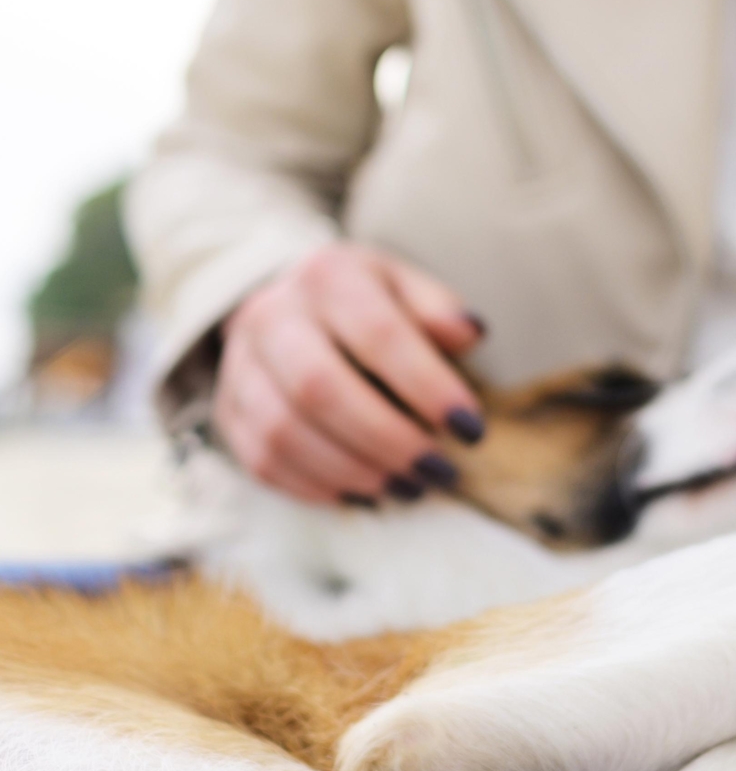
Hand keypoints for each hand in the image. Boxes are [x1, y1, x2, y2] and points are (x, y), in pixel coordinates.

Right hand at [214, 243, 487, 504]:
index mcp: (327, 277)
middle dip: (387, 440)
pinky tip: (364, 493)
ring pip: (284, 432)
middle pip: (319, 388)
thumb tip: (469, 334)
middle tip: (439, 470)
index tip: (471, 428)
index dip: (427, 387)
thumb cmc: (368, 305)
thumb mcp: (408, 289)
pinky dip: (318, 487)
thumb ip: (440, 310)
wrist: (292, 307)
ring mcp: (241, 365)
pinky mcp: (229, 411)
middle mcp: (272, 316)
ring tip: (408, 487)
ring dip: (354, 471)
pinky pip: (263, 461)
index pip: (377, 333)